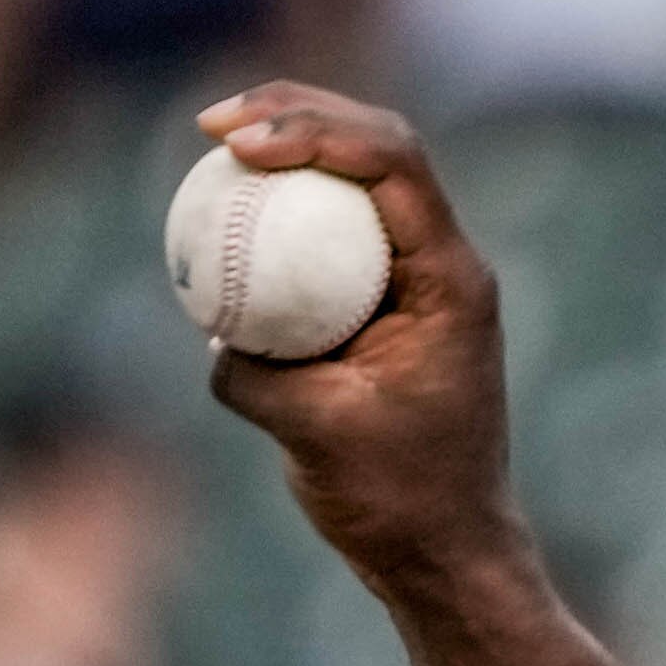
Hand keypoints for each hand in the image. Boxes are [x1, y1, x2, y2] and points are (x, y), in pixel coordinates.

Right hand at [193, 86, 525, 590]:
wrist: (444, 553)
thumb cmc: (399, 500)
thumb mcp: (314, 433)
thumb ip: (256, 373)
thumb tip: (214, 331)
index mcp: (451, 281)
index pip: (392, 164)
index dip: (315, 129)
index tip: (240, 142)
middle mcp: (443, 268)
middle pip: (377, 148)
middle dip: (297, 112)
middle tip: (215, 123)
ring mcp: (416, 285)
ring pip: (355, 185)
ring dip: (290, 150)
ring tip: (217, 141)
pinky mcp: (384, 310)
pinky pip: (329, 241)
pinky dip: (281, 219)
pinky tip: (223, 217)